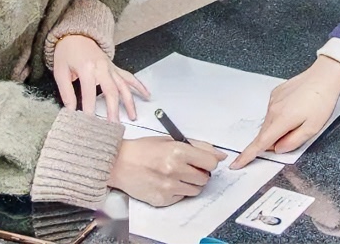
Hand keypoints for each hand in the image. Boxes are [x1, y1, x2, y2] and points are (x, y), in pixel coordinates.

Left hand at [53, 35, 149, 122]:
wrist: (77, 35)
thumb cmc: (66, 53)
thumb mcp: (60, 71)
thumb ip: (66, 92)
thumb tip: (70, 110)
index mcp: (87, 69)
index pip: (89, 93)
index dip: (89, 109)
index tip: (89, 123)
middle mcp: (102, 68)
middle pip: (111, 91)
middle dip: (113, 110)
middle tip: (114, 125)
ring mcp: (111, 67)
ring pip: (124, 86)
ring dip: (129, 102)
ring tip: (133, 116)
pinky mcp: (115, 67)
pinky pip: (129, 77)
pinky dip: (139, 86)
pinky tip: (147, 94)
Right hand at [108, 136, 226, 206]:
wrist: (120, 163)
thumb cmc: (144, 149)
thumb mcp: (171, 140)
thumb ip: (198, 146)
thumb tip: (220, 155)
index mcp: (178, 151)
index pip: (210, 162)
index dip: (209, 161)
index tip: (204, 161)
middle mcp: (174, 170)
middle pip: (205, 178)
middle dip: (200, 172)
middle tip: (188, 167)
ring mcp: (168, 186)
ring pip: (196, 190)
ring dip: (191, 183)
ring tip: (177, 174)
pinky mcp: (162, 199)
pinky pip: (182, 197)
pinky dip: (179, 190)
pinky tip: (167, 181)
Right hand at [230, 56, 339, 168]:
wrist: (324, 76)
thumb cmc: (322, 101)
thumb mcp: (313, 128)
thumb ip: (293, 142)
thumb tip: (278, 149)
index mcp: (281, 120)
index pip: (260, 143)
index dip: (247, 155)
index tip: (236, 164)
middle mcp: (273, 109)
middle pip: (266, 134)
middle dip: (273, 142)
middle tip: (294, 135)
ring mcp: (273, 100)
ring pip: (270, 122)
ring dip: (278, 128)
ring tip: (300, 119)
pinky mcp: (276, 93)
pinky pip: (274, 111)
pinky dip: (280, 116)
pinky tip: (296, 109)